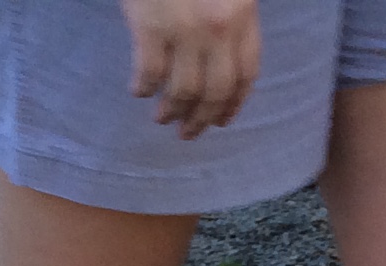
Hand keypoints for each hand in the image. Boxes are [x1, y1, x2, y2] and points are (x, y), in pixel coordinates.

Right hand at [120, 0, 259, 137]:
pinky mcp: (151, 27)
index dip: (234, 103)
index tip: (222, 120)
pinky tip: (139, 91)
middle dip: (201, 119)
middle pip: (216, 91)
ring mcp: (185, 29)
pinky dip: (144, 88)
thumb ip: (228, 17)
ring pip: (184, 89)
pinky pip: (150, 73)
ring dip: (171, 111)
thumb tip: (219, 58)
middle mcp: (219, 27)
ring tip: (161, 118)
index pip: (246, 72)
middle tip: (187, 132)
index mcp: (242, 13)